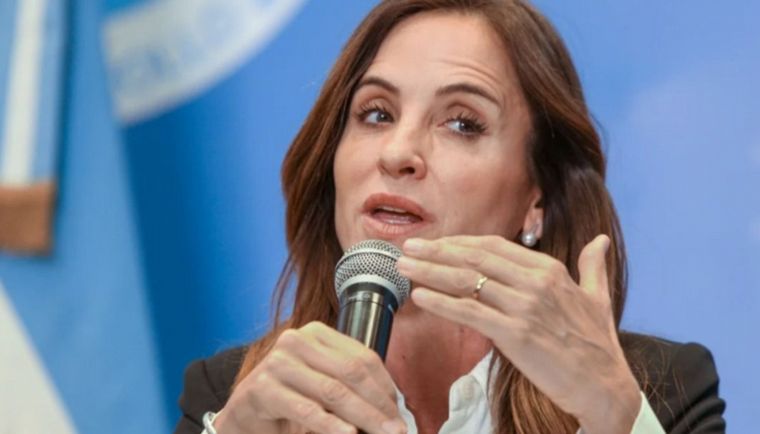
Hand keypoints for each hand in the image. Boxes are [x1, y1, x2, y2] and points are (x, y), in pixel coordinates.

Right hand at [214, 321, 406, 433]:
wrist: (246, 412)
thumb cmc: (291, 397)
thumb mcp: (324, 384)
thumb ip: (352, 386)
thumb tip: (392, 409)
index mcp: (316, 333)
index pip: (362, 357)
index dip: (385, 387)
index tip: (399, 413)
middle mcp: (296, 340)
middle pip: (351, 373)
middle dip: (378, 405)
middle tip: (397, 429)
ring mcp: (277, 362)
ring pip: (333, 391)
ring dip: (363, 417)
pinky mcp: (262, 388)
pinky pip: (305, 409)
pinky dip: (330, 424)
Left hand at [396, 234, 640, 433]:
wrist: (605, 386)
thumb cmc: (599, 345)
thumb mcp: (598, 298)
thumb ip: (593, 267)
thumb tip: (601, 240)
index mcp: (549, 270)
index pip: (493, 246)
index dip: (458, 243)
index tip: (434, 243)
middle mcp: (536, 283)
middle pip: (474, 259)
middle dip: (436, 252)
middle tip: (407, 249)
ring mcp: (525, 308)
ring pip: (467, 282)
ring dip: (430, 272)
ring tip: (403, 267)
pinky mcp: (516, 335)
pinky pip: (471, 314)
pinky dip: (442, 303)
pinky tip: (421, 297)